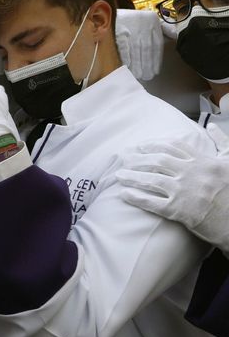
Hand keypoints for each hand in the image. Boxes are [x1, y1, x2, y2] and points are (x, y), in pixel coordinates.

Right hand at [115, 9, 162, 80]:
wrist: (111, 8)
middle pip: (146, 49)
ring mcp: (130, 28)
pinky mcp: (118, 31)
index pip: (157, 44)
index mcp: (153, 23)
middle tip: (147, 76)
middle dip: (147, 64)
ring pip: (136, 49)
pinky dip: (126, 57)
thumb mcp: (150, 20)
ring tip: (139, 75)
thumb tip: (176, 35)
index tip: (155, 70)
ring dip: (138, 64)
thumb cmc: (134, 19)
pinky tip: (128, 66)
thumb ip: (164, 28)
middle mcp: (143, 25)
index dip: (156, 59)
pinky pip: (124, 46)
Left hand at [116, 126, 228, 250]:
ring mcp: (184, 191)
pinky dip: (135, 197)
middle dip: (138, 159)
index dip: (153, 144)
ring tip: (118, 175)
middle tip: (124, 158)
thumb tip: (212, 126)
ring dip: (131, 176)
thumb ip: (222, 142)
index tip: (140, 145)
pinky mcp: (178, 210)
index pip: (172, 147)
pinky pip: (151, 202)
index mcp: (203, 161)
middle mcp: (191, 173)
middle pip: (157, 160)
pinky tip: (123, 194)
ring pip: (151, 179)